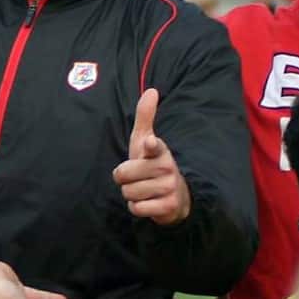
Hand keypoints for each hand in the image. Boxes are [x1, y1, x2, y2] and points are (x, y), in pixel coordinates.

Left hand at [113, 88, 190, 225]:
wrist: (175, 196)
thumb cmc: (153, 164)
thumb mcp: (145, 140)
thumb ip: (145, 117)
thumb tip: (151, 90)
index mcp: (160, 150)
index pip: (155, 146)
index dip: (151, 146)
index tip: (150, 143)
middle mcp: (167, 168)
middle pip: (123, 176)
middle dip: (124, 180)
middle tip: (137, 178)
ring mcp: (169, 187)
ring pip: (129, 193)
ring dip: (131, 194)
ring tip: (144, 190)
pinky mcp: (168, 207)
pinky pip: (137, 208)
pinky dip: (138, 208)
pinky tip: (148, 203)